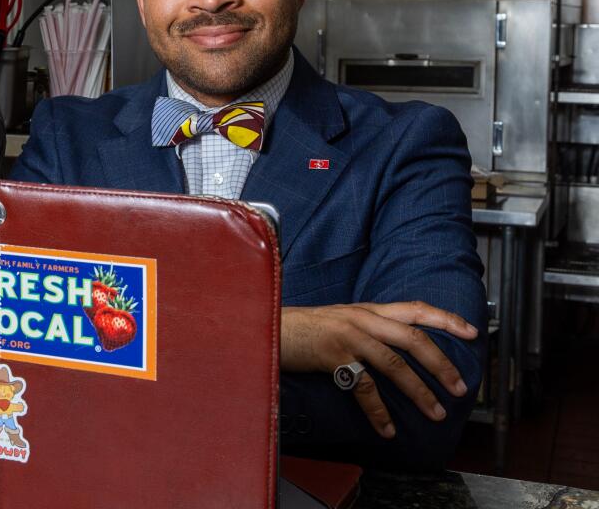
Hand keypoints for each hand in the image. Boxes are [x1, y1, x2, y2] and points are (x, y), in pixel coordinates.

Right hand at [280, 301, 478, 438]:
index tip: (473, 331)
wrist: (265, 324)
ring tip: (435, 412)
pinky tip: (387, 429)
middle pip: (414, 338)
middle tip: (460, 387)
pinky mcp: (333, 355)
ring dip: (420, 391)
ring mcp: (348, 336)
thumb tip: (392, 346)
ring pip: (396, 363)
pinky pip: (364, 387)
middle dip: (443, 364)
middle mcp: (362, 318)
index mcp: (366, 309)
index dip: (446, 319)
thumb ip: (364, 328)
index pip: (415, 309)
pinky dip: (379, 412)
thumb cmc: (300, 328)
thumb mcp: (337, 320)